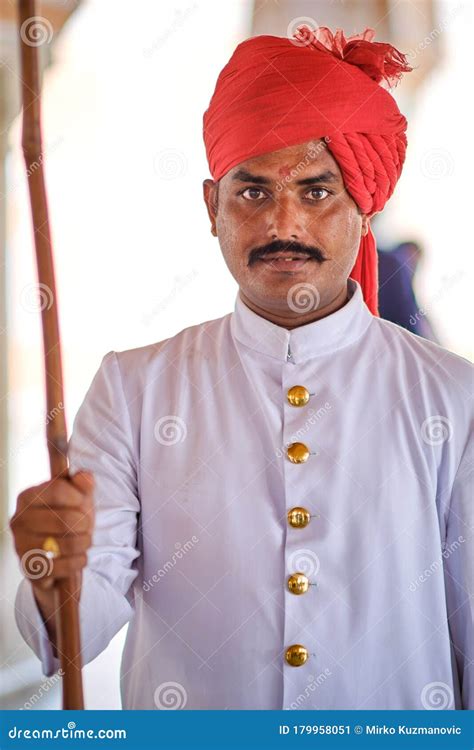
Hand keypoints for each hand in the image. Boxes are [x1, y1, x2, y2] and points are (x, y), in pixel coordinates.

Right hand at [10, 471, 94, 592]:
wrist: (57, 553)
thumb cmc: (65, 520)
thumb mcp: (77, 498)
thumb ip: (82, 484)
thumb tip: (85, 477)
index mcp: (28, 497)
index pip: (57, 490)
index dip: (79, 497)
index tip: (84, 502)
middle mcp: (19, 520)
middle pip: (64, 520)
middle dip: (84, 524)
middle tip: (86, 526)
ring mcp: (22, 546)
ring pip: (65, 544)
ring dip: (83, 543)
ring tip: (85, 541)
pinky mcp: (29, 569)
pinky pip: (62, 566)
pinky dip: (77, 561)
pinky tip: (80, 557)